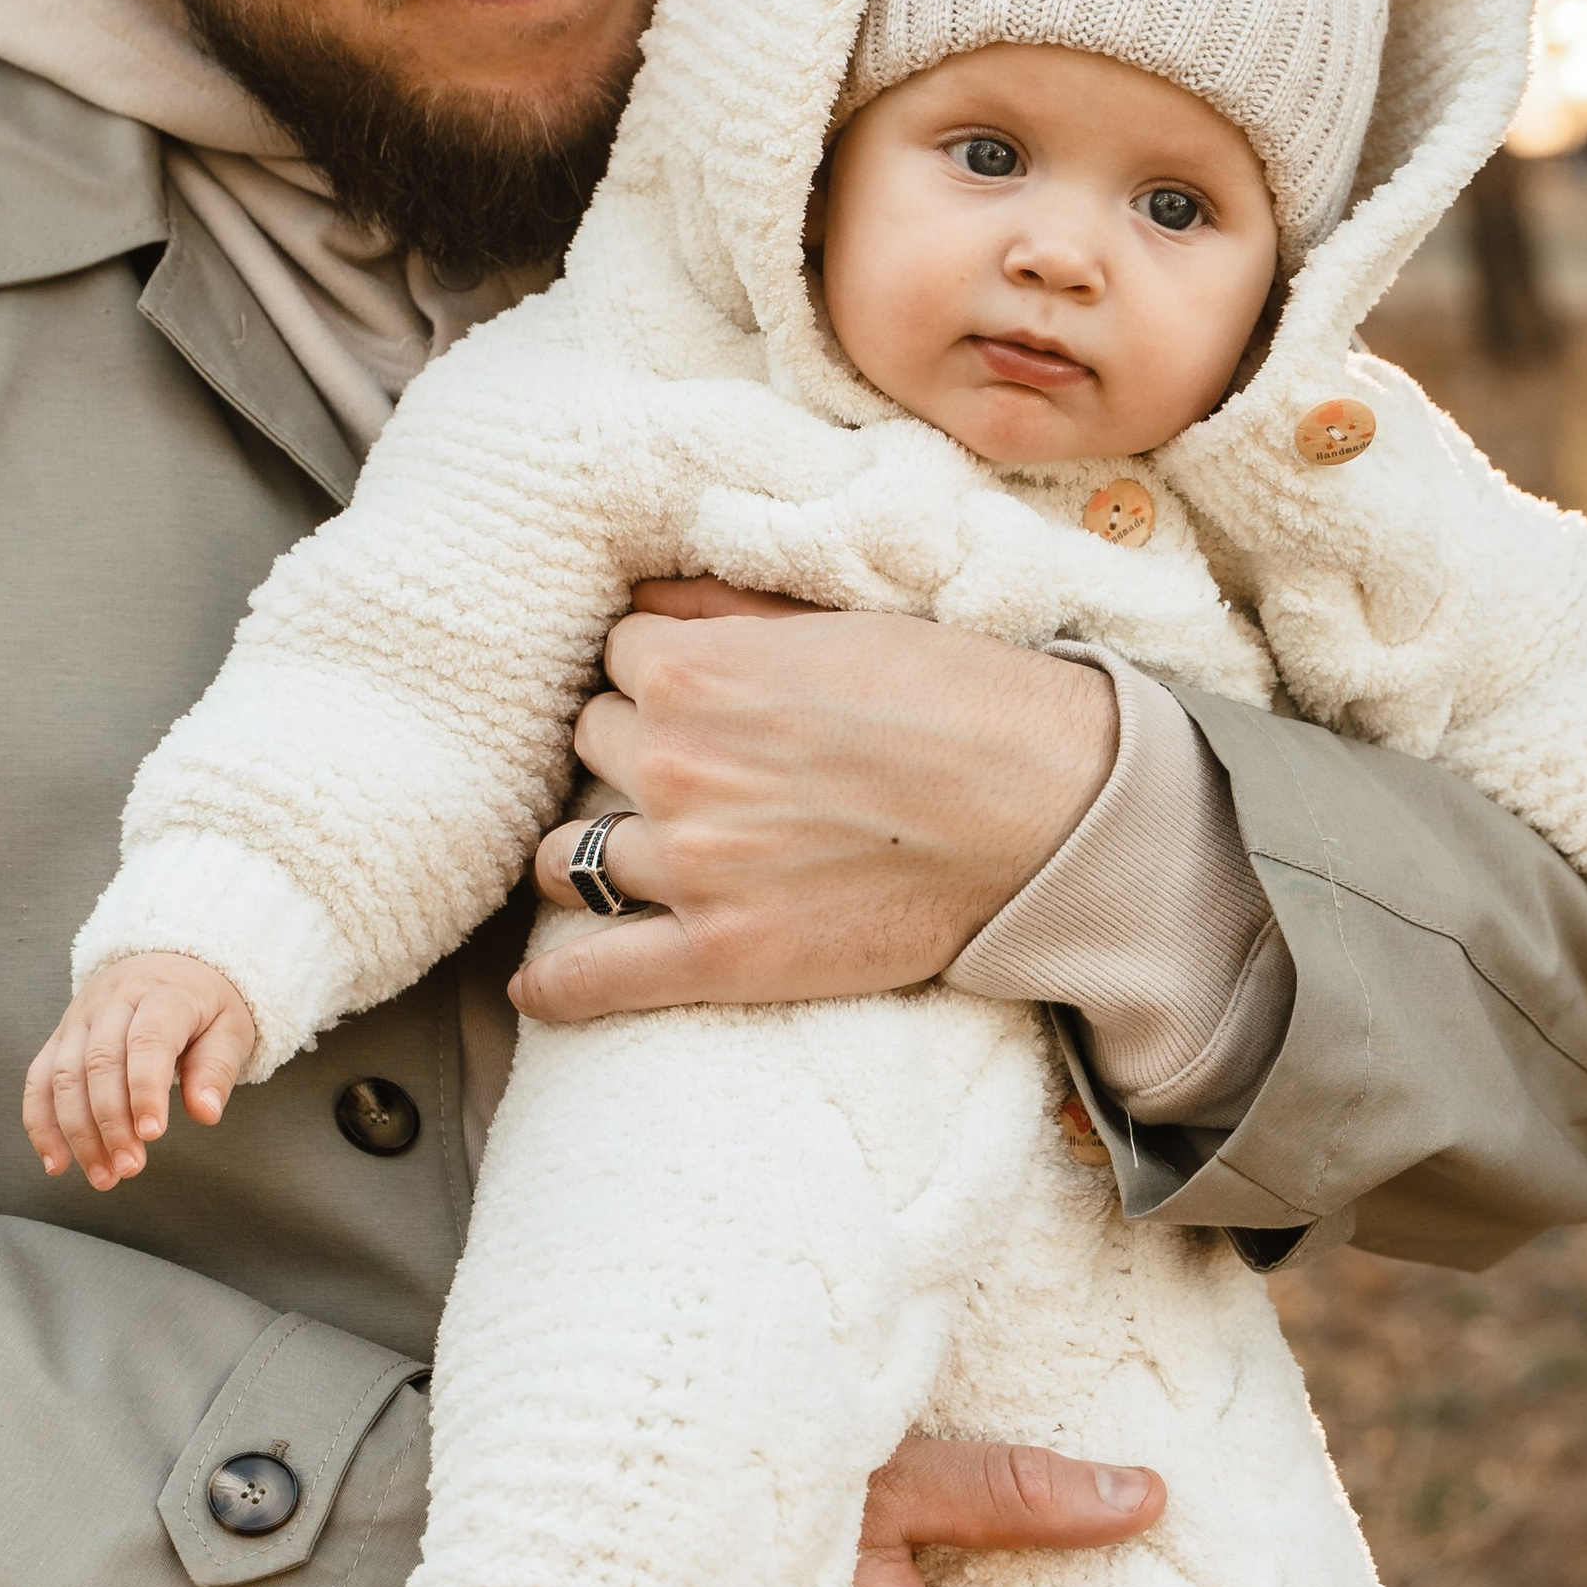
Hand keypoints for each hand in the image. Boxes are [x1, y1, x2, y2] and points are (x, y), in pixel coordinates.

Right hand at [24, 953, 256, 1188]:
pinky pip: (38, 1080)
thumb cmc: (205, 1006)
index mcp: (162, 993)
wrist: (170, 965)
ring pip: (64, 1075)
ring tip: (103, 1176)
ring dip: (77, 1132)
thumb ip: (217, 1068)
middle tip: (130, 1168)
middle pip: (99, 1062)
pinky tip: (56, 1162)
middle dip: (110, 1122)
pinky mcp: (60, 1037)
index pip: (147, 1041)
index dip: (146, 1089)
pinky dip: (41, 1124)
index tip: (153, 1134)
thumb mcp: (230, 1028)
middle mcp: (112, 1001)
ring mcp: (79, 1018)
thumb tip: (206, 1113)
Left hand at [513, 580, 1116, 1023]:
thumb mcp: (836, 623)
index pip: (617, 660)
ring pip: (570, 854)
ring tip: (652, 854)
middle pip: (592, 746)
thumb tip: (643, 600)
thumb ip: (723, 612)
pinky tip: (541, 986)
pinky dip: (560, 984)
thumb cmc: (961, 701)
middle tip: (707, 769)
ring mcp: (690, 866)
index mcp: (694, 673)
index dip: (661, 678)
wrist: (1045, 806)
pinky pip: (592, 977)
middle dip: (636, 752)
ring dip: (602, 849)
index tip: (705, 698)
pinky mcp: (721, 954)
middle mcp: (674, 765)